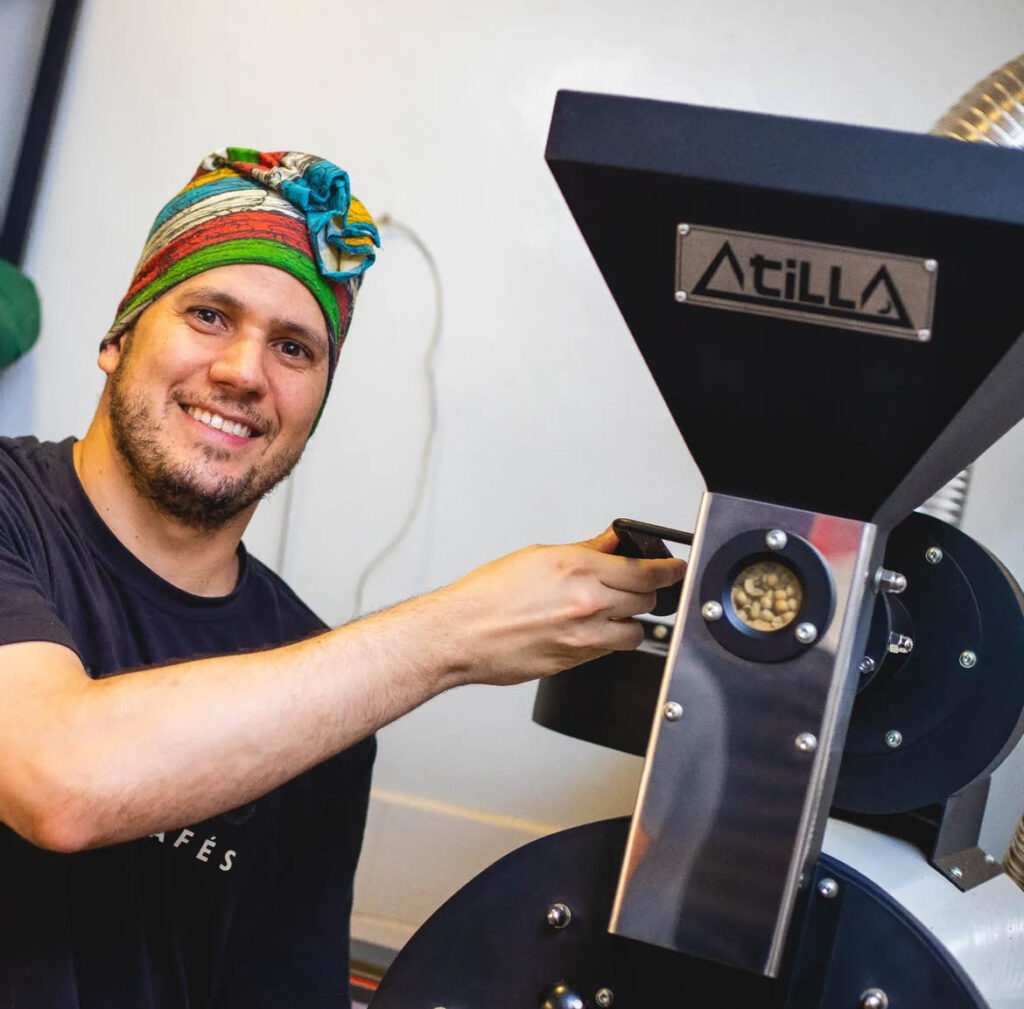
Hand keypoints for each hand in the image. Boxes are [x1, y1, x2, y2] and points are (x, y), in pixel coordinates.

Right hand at [438, 527, 685, 685]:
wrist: (461, 634)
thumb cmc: (487, 596)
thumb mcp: (538, 557)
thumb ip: (584, 551)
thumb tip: (611, 544)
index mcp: (578, 569)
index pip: (645, 572)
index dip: (668, 571)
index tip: (676, 569)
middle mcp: (586, 603)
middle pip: (646, 600)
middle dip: (647, 592)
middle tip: (638, 586)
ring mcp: (583, 636)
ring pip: (635, 631)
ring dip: (631, 620)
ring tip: (612, 611)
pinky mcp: (575, 661)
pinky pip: (610, 651)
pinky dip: (609, 639)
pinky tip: (589, 628)